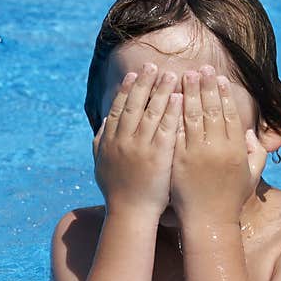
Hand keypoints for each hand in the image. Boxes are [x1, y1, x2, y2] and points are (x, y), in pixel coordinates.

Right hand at [93, 62, 181, 216]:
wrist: (130, 214)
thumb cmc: (118, 193)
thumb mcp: (101, 166)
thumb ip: (100, 142)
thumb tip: (104, 122)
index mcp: (109, 142)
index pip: (118, 109)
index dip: (126, 90)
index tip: (134, 75)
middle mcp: (122, 141)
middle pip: (134, 105)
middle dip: (144, 83)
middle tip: (153, 66)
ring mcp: (139, 147)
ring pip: (151, 112)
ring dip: (162, 90)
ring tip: (172, 74)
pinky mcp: (157, 155)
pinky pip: (166, 127)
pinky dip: (172, 110)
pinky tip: (180, 97)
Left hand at [170, 65, 266, 224]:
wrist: (207, 221)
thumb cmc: (230, 199)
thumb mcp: (251, 175)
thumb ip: (256, 152)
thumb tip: (250, 132)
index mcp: (236, 148)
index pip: (230, 113)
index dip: (224, 94)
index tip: (219, 79)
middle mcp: (217, 147)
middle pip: (210, 109)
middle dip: (205, 86)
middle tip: (200, 68)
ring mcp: (196, 153)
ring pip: (191, 116)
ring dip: (187, 94)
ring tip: (183, 77)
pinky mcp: (178, 161)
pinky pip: (174, 132)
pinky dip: (171, 115)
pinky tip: (167, 101)